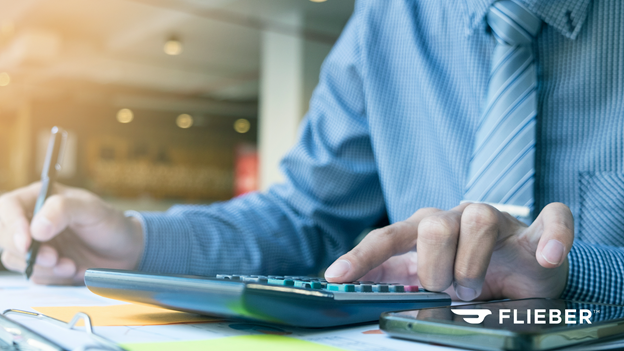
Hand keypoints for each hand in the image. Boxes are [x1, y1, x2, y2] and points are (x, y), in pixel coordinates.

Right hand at [0, 183, 143, 284]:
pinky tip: (73, 270)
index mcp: (39, 198)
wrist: (124, 251)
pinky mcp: (41, 265)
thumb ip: (64, 210)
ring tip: (71, 265)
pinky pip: (33, 275)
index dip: (12, 226)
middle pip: (5, 237)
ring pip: (15, 259)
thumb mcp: (92, 210)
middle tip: (55, 258)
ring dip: (42, 267)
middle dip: (29, 252)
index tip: (27, 243)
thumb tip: (36, 228)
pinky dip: (52, 277)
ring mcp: (35, 244)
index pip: (8, 207)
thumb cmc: (110, 224)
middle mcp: (32, 220)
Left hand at [324, 202, 572, 300]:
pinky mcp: (535, 230)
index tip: (335, 277)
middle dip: (435, 269)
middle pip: (431, 225)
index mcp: (425, 230)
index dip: (362, 257)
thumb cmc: (471, 277)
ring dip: (473, 266)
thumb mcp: (432, 285)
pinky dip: (552, 237)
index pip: (387, 238)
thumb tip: (370, 303)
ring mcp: (496, 220)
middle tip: (448, 291)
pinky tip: (546, 256)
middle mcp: (455, 218)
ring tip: (475, 290)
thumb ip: (404, 287)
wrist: (521, 275)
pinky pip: (551, 218)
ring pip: (478, 219)